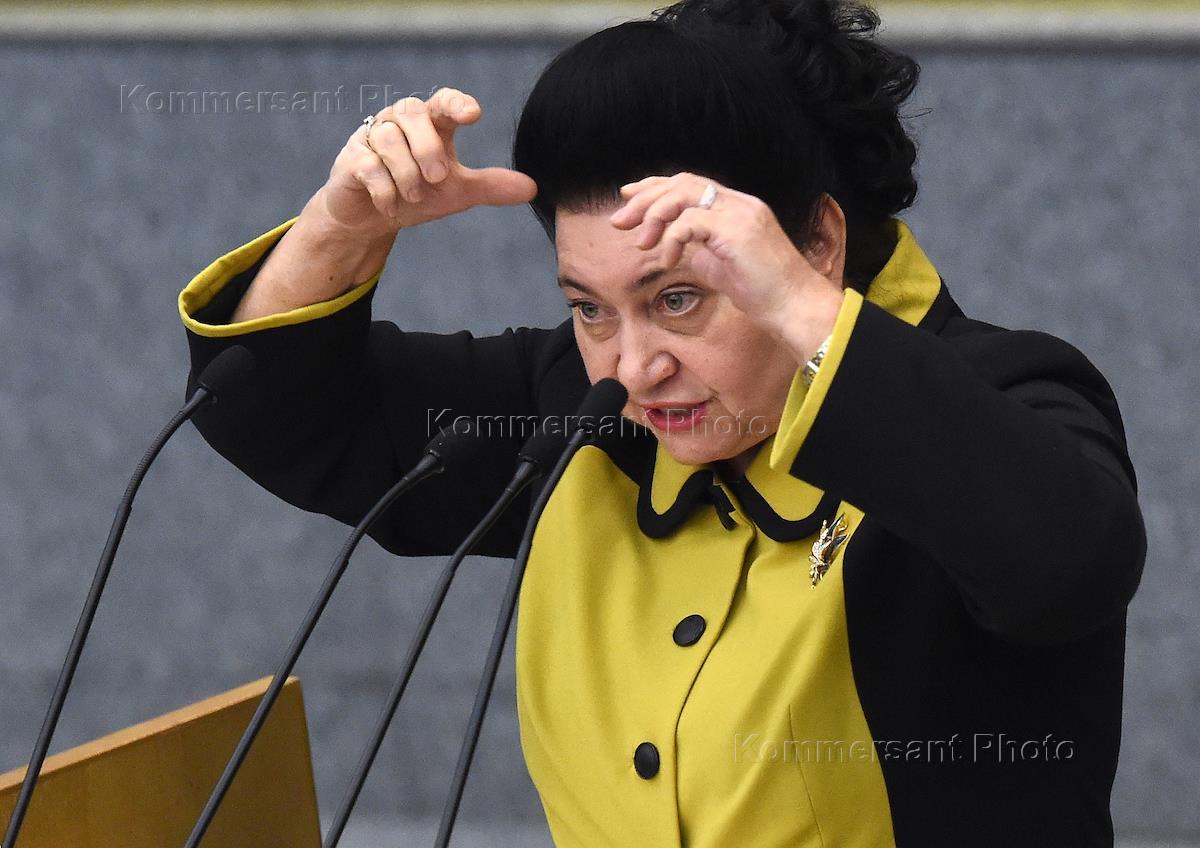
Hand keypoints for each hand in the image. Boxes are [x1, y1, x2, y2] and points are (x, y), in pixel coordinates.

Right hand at [316, 87, 537, 239]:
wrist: (373, 220)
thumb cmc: (417, 194)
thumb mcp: (457, 193)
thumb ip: (491, 187)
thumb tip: (532, 188)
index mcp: (430, 124)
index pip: (443, 101)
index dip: (456, 103)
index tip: (472, 114)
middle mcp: (399, 122)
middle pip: (413, 113)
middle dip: (427, 148)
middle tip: (439, 178)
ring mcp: (372, 138)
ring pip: (388, 139)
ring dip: (406, 173)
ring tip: (415, 196)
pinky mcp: (350, 160)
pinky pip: (367, 165)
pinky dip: (384, 189)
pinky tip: (392, 205)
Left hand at [608, 173, 843, 354]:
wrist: (792, 306)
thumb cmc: (762, 291)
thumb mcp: (721, 265)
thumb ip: (700, 249)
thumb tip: (674, 246)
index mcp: (736, 206)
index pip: (690, 182)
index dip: (656, 185)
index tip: (628, 196)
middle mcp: (739, 202)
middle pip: (682, 182)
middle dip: (644, 198)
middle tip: (619, 221)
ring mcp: (740, 212)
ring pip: (684, 194)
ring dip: (654, 215)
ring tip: (641, 243)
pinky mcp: (736, 230)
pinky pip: (689, 221)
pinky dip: (671, 239)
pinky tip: (667, 260)